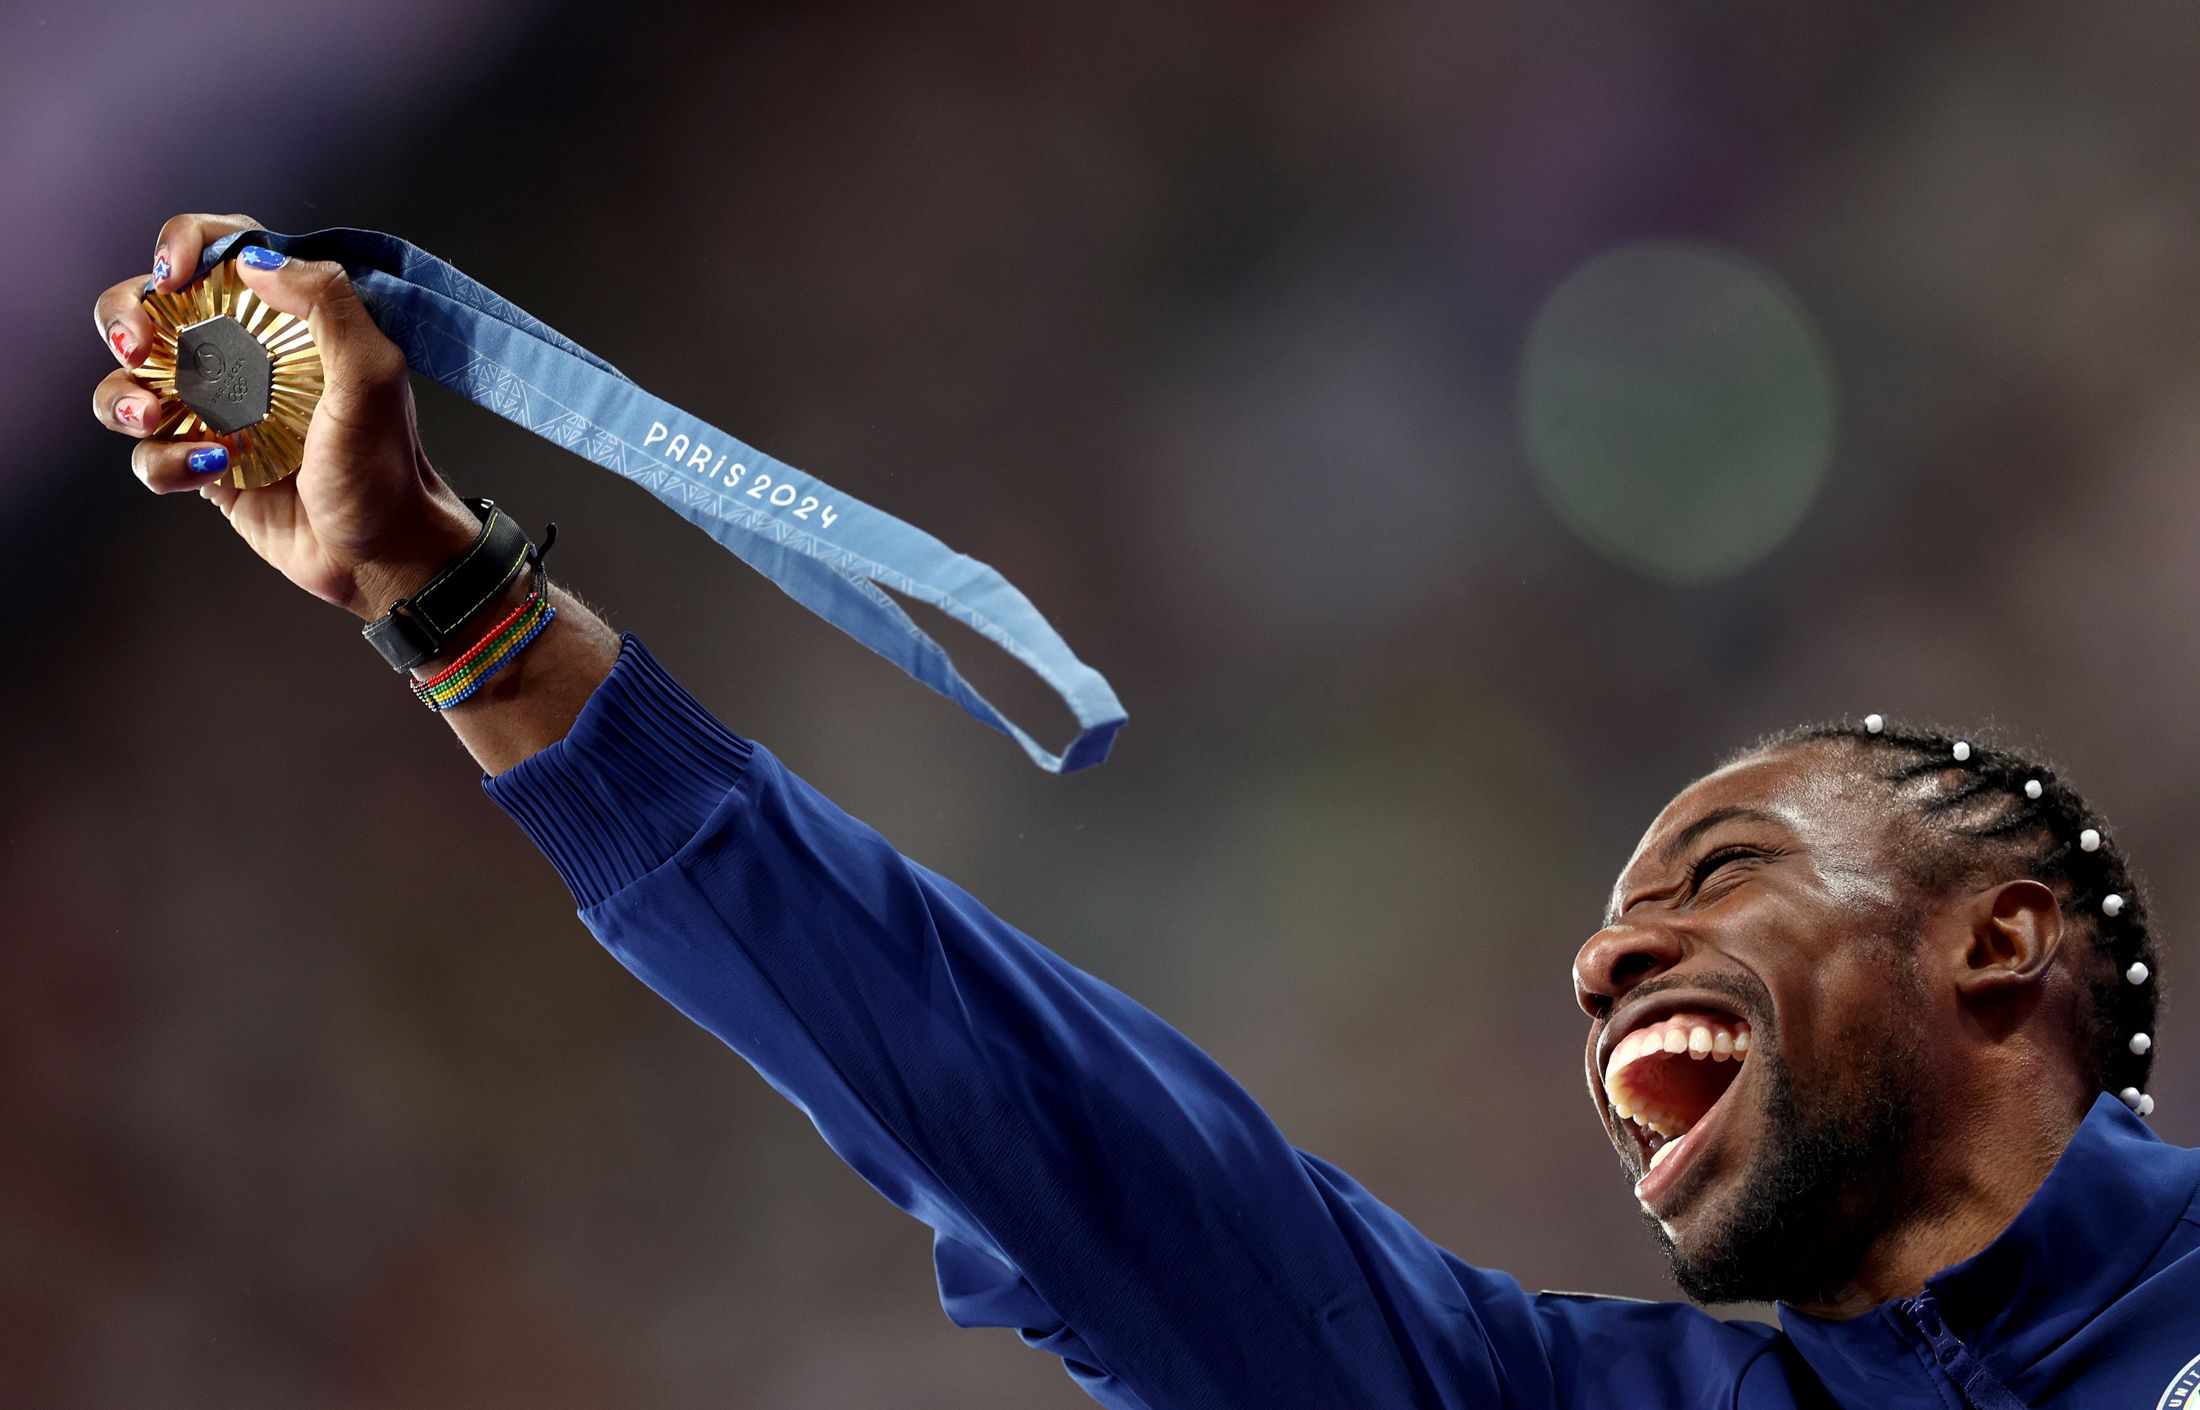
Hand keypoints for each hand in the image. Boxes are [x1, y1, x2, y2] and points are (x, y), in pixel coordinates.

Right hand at [92, 212, 479, 618]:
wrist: (382, 555)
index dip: (185, 245)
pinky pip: (149, 454)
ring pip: (129, 382)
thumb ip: (328, 304)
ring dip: (123, 395)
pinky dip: (166, 460)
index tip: (174, 273)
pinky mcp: (201, 466)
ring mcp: (216, 412)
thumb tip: (255, 262)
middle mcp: (242, 358)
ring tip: (151, 415)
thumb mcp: (375, 374)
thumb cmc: (387, 466)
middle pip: (148, 309)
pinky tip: (214, 468)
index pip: (222, 253)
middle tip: (139, 346)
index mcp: (286, 322)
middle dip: (125, 317)